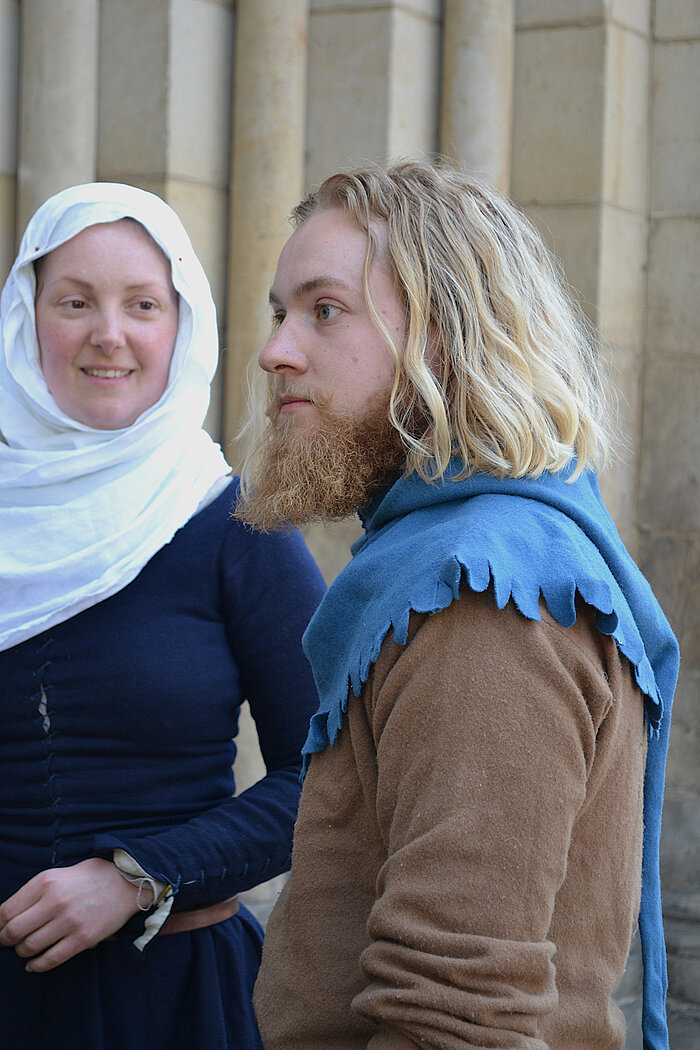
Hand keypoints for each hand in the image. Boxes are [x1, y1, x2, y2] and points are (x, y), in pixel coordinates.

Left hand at [0, 858, 147, 972]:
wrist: (126, 882)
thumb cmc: (88, 878)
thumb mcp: (56, 875)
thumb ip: (33, 894)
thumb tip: (7, 918)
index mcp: (45, 882)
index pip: (6, 911)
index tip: (0, 929)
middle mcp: (55, 901)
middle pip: (13, 932)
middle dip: (5, 940)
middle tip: (8, 941)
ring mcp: (69, 921)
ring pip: (28, 947)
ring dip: (22, 951)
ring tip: (25, 948)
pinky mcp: (82, 938)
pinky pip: (50, 959)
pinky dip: (36, 966)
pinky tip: (33, 964)